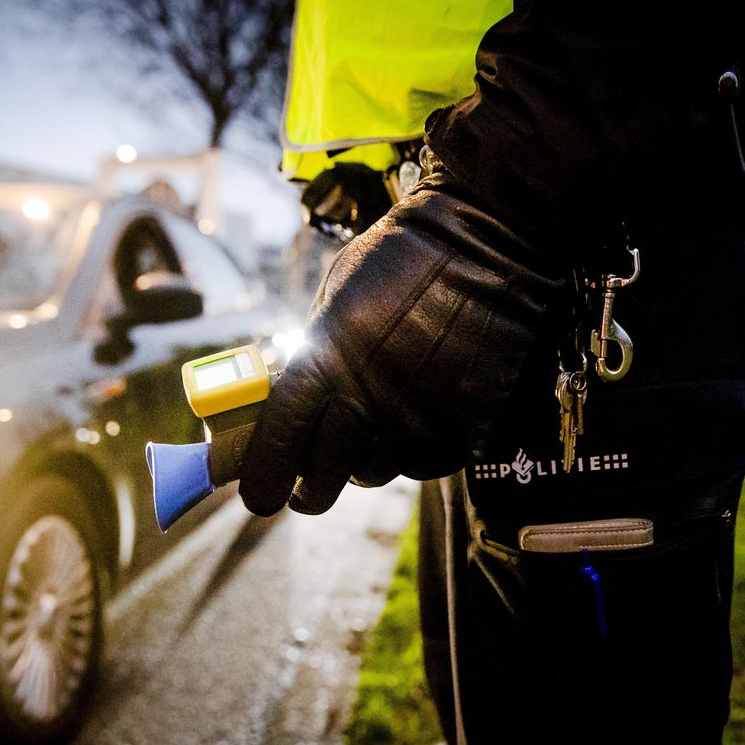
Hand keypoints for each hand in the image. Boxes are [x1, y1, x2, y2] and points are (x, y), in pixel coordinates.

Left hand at [239, 165, 566, 515]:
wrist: (487, 247)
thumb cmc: (402, 262)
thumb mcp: (337, 298)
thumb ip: (315, 354)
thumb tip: (295, 402)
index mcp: (326, 362)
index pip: (280, 439)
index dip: (264, 476)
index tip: (258, 497)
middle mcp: (369, 402)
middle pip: (322, 478)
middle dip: (307, 493)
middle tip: (304, 493)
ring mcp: (418, 422)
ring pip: (375, 472)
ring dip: (366, 461)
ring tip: (375, 428)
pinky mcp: (462, 432)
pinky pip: (423, 463)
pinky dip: (414, 449)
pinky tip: (418, 414)